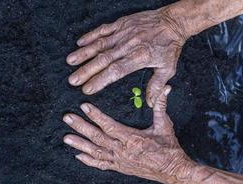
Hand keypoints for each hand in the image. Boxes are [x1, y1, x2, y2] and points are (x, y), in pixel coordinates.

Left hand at [63, 86, 195, 183]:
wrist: (172, 170)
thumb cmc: (168, 148)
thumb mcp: (165, 125)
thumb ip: (161, 106)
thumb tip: (165, 89)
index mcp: (132, 138)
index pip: (109, 125)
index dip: (95, 116)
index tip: (84, 106)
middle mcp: (122, 150)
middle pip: (97, 137)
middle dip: (81, 127)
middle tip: (67, 118)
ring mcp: (119, 161)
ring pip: (95, 152)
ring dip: (79, 144)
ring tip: (66, 137)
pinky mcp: (120, 168)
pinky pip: (101, 165)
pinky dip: (89, 160)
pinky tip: (78, 155)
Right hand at [66, 8, 186, 106]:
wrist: (173, 21)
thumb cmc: (170, 46)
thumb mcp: (168, 68)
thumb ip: (156, 86)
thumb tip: (149, 103)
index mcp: (139, 57)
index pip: (116, 71)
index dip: (100, 80)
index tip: (87, 89)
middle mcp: (128, 45)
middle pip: (103, 59)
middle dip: (86, 70)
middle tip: (73, 80)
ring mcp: (123, 33)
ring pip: (100, 44)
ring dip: (84, 53)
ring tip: (70, 61)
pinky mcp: (121, 24)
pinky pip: (104, 29)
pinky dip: (91, 35)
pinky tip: (80, 42)